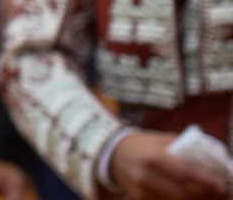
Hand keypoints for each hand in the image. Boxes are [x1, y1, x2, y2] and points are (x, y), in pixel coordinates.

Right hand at [109, 131, 228, 198]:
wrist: (112, 153)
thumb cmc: (143, 144)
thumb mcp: (161, 139)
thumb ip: (182, 147)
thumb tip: (211, 158)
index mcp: (154, 156)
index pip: (186, 172)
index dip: (207, 182)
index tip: (222, 186)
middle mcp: (147, 174)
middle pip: (184, 193)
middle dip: (205, 196)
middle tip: (219, 194)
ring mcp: (142, 189)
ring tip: (205, 196)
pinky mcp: (139, 198)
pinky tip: (188, 197)